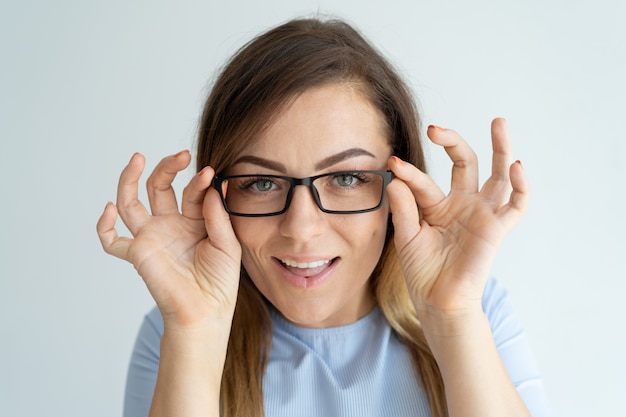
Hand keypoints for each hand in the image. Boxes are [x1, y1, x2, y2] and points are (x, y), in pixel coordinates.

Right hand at [96, 151, 241, 327]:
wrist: (207, 311)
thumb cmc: (220, 282)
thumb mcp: (228, 244)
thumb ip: (218, 216)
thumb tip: (210, 187)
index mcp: (194, 220)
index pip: (191, 191)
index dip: (199, 181)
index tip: (210, 173)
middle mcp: (170, 225)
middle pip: (159, 187)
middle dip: (168, 168)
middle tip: (182, 155)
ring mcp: (152, 237)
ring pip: (131, 203)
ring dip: (130, 179)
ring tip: (138, 158)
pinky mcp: (138, 254)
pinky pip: (112, 241)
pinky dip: (104, 226)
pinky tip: (108, 208)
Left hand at [386, 118, 528, 318]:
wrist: (437, 300)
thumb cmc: (422, 270)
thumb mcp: (407, 236)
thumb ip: (404, 208)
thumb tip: (395, 179)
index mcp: (438, 204)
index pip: (424, 181)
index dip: (409, 173)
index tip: (393, 164)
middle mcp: (462, 204)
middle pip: (466, 163)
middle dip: (453, 143)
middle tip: (435, 129)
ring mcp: (481, 214)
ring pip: (497, 175)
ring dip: (500, 149)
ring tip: (498, 123)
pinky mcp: (496, 229)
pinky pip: (515, 206)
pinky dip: (520, 186)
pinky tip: (516, 166)